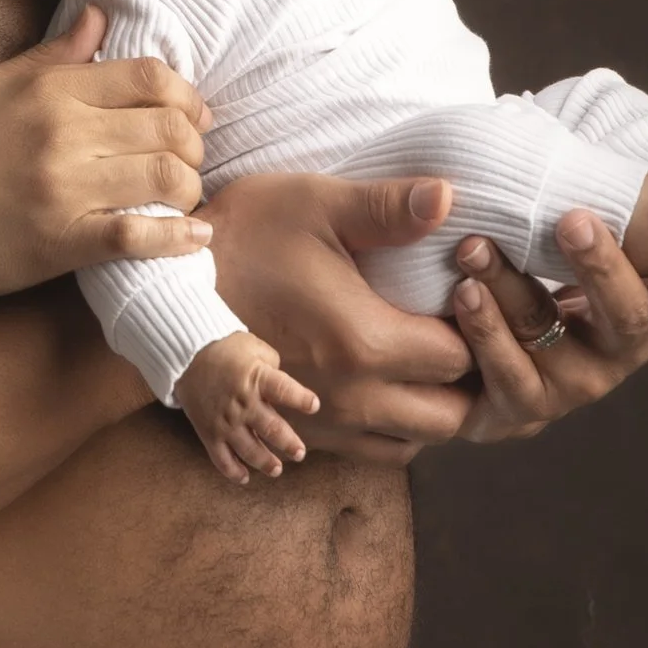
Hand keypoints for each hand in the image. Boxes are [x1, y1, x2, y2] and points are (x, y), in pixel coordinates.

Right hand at [0, 9, 209, 308]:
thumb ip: (51, 55)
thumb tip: (99, 17)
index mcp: (48, 90)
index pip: (149, 76)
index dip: (186, 94)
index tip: (190, 112)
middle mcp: (65, 133)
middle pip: (169, 124)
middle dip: (195, 141)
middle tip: (190, 156)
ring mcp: (67, 188)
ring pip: (168, 176)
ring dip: (190, 187)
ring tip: (184, 195)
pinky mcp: (66, 242)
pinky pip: (141, 236)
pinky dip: (179, 238)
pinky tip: (194, 237)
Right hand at [177, 330, 321, 484]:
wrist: (186, 355)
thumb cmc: (224, 348)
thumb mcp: (253, 346)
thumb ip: (273, 366)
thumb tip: (285, 387)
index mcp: (256, 378)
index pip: (283, 390)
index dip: (300, 399)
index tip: (314, 406)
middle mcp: (242, 403)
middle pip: (271, 429)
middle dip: (289, 444)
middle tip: (300, 453)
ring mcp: (225, 421)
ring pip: (249, 449)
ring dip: (265, 463)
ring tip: (277, 470)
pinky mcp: (209, 432)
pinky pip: (221, 458)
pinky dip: (232, 471)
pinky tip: (244, 478)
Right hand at [201, 173, 477, 466]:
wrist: (168, 288)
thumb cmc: (244, 236)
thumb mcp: (315, 204)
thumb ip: (388, 207)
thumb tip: (451, 196)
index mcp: (365, 341)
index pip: (463, 357)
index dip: (479, 328)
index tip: (471, 298)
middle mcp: (352, 397)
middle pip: (452, 416)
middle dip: (469, 381)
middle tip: (466, 335)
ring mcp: (326, 423)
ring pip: (416, 442)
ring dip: (434, 408)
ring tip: (432, 362)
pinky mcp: (304, 433)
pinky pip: (376, 451)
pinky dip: (397, 426)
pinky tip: (391, 384)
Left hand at [447, 210, 647, 441]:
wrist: (477, 334)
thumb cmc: (558, 253)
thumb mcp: (612, 210)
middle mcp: (625, 349)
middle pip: (632, 315)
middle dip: (603, 268)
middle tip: (573, 221)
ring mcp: (575, 382)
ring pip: (555, 337)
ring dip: (514, 288)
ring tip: (476, 247)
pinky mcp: (521, 407)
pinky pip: (508, 375)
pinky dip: (484, 330)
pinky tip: (463, 290)